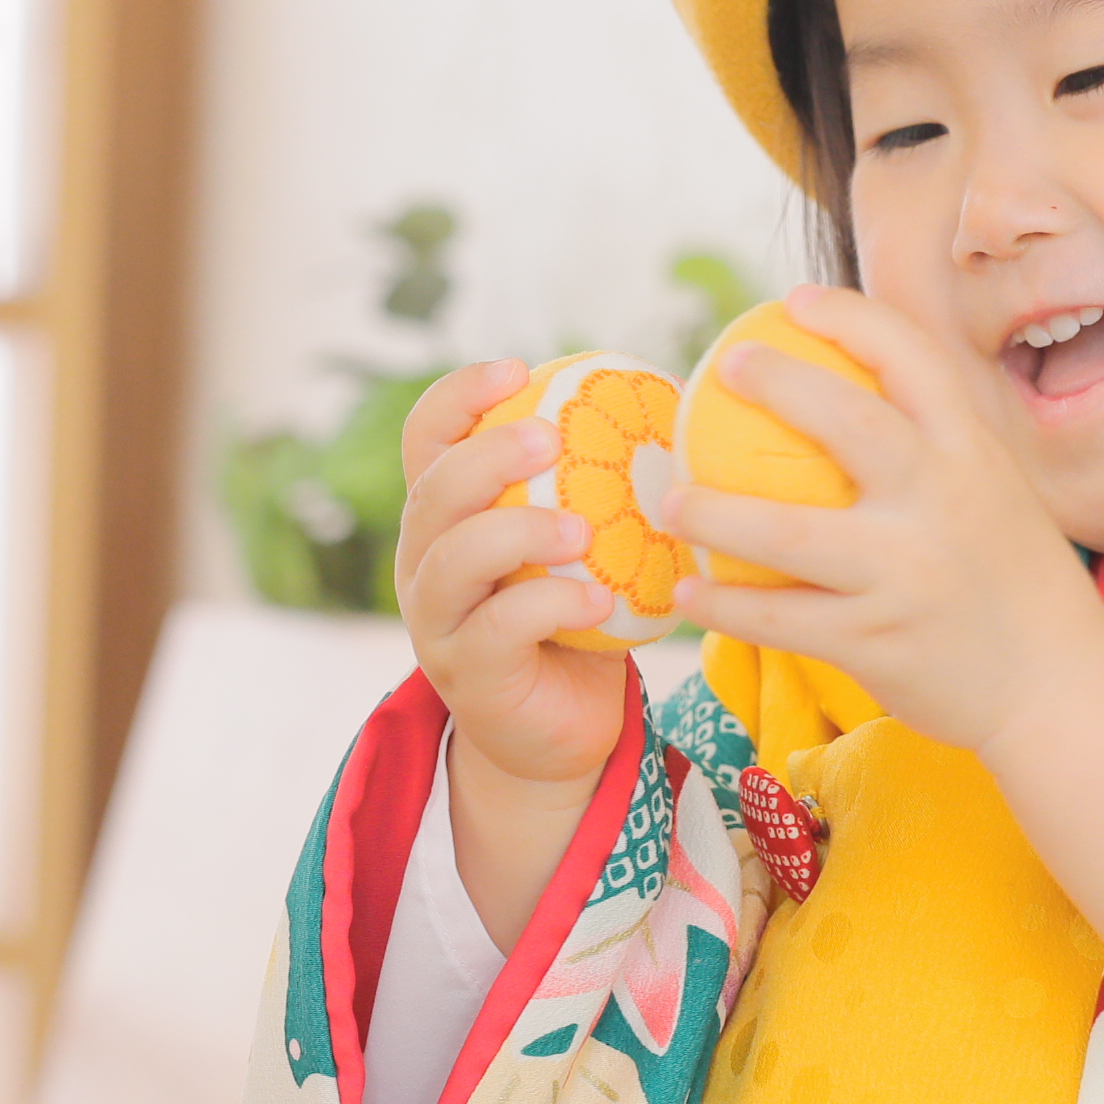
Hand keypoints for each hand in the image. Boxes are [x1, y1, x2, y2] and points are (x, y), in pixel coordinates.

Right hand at [393, 362, 632, 939]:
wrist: (560, 735)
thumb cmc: (578, 620)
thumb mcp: (584, 544)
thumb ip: (600, 485)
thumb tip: (676, 403)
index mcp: (449, 517)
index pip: (427, 438)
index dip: (459, 396)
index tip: (520, 368)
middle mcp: (428, 563)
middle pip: (432, 492)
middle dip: (487, 456)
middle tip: (551, 440)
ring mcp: (440, 623)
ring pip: (452, 561)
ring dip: (517, 532)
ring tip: (580, 529)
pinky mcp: (470, 675)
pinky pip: (499, 629)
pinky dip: (549, 604)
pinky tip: (599, 598)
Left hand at [667, 286, 1103, 755]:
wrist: (1058, 688)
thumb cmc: (1014, 583)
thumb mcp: (997, 496)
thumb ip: (939, 452)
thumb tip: (852, 396)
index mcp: (976, 456)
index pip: (914, 360)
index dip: (852, 318)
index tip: (796, 300)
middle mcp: (944, 504)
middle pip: (849, 422)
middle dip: (779, 382)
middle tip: (722, 368)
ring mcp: (907, 575)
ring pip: (789, 534)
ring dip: (716, 512)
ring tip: (671, 500)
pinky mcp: (876, 642)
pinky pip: (779, 618)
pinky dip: (726, 604)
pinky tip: (689, 591)